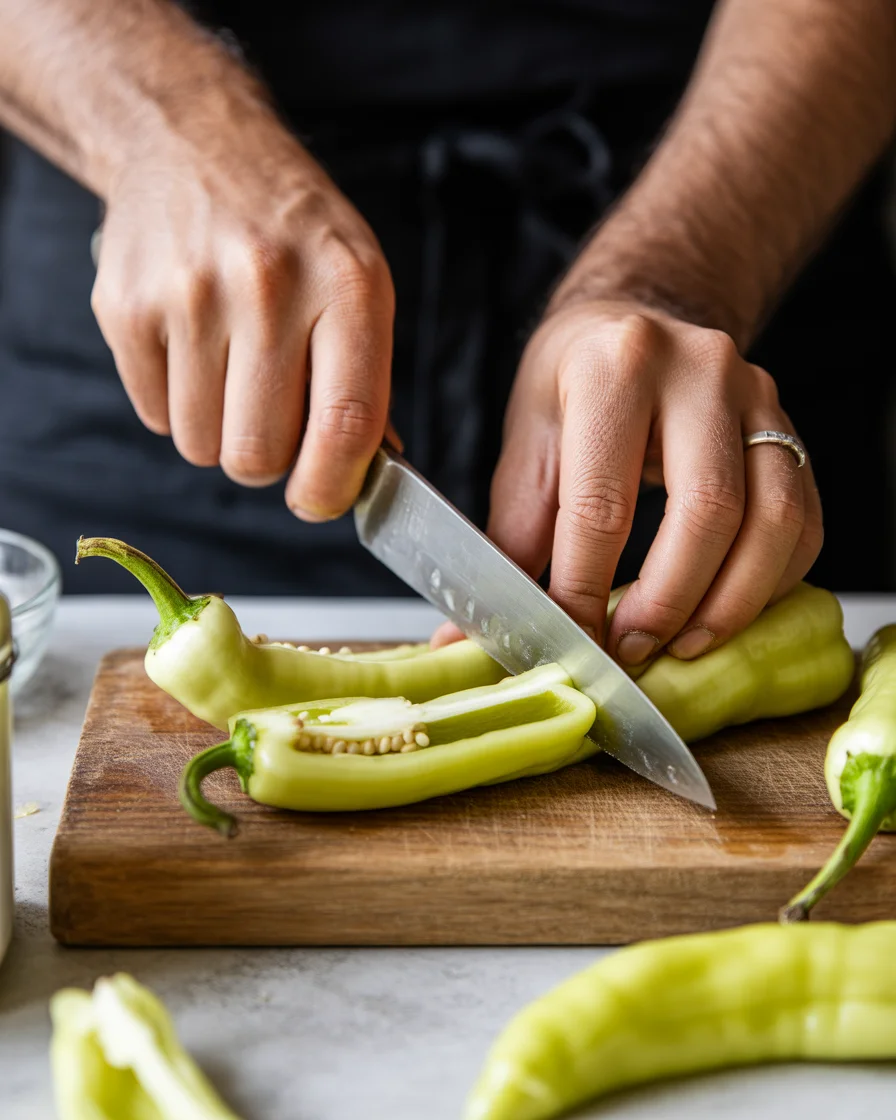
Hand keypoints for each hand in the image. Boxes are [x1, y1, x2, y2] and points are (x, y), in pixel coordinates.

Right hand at [91, 91, 393, 519]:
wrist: (194, 143)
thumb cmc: (293, 228)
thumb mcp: (358, 281)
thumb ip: (367, 381)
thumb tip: (364, 476)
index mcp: (345, 284)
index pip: (346, 425)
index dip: (332, 487)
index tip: (320, 500)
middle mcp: (268, 286)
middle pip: (259, 455)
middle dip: (269, 460)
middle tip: (272, 417)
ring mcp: (189, 295)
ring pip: (203, 447)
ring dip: (220, 431)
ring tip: (232, 369)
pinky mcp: (127, 307)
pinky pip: (157, 418)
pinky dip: (178, 405)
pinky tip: (194, 349)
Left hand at [436, 299, 821, 662]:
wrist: (632, 321)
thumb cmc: (570, 387)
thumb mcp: (527, 448)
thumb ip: (511, 541)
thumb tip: (467, 636)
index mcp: (612, 369)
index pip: (603, 503)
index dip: (585, 588)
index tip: (574, 640)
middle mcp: (698, 371)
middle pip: (707, 511)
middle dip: (670, 601)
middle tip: (634, 649)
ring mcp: (757, 396)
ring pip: (774, 519)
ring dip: (732, 601)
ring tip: (685, 644)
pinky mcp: (789, 428)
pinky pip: (803, 519)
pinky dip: (774, 580)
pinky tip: (729, 607)